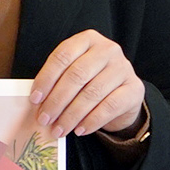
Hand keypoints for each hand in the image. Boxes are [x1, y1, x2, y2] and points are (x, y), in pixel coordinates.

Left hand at [30, 29, 145, 142]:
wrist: (122, 94)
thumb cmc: (91, 81)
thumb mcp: (74, 73)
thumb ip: (57, 81)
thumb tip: (37, 102)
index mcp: (88, 39)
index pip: (63, 56)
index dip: (46, 78)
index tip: (35, 99)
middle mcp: (108, 49)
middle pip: (77, 75)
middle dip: (57, 100)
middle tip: (44, 119)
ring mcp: (124, 68)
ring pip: (92, 93)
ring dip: (71, 115)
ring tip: (59, 129)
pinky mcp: (134, 89)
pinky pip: (109, 107)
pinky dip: (91, 121)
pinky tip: (79, 130)